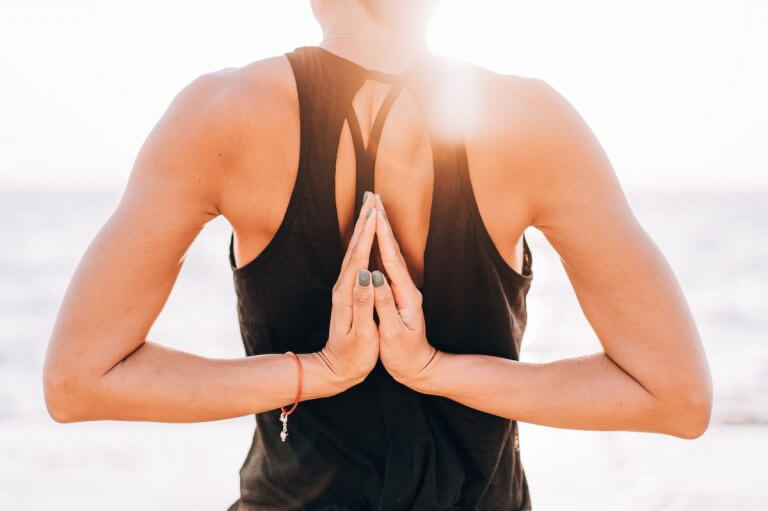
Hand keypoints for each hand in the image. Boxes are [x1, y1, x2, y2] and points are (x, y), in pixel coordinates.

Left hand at [317, 191, 379, 389]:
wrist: (335, 371)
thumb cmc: (352, 357)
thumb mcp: (361, 334)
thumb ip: (363, 304)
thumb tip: (366, 276)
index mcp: (347, 294)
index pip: (360, 258)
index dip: (369, 234)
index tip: (376, 212)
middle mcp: (342, 287)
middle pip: (355, 247)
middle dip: (364, 220)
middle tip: (372, 196)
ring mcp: (343, 288)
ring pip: (354, 250)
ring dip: (362, 227)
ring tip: (371, 207)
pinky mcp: (347, 292)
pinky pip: (356, 259)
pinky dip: (362, 242)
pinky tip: (366, 235)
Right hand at [370, 194, 441, 388]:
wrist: (420, 369)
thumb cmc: (405, 355)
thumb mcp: (393, 333)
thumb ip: (384, 304)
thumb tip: (374, 277)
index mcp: (406, 295)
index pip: (391, 259)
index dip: (381, 234)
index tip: (373, 212)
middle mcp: (406, 287)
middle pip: (392, 248)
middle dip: (381, 222)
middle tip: (372, 197)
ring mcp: (403, 289)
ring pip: (389, 253)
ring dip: (381, 230)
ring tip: (372, 208)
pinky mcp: (397, 294)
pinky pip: (386, 263)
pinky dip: (379, 246)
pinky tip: (372, 238)